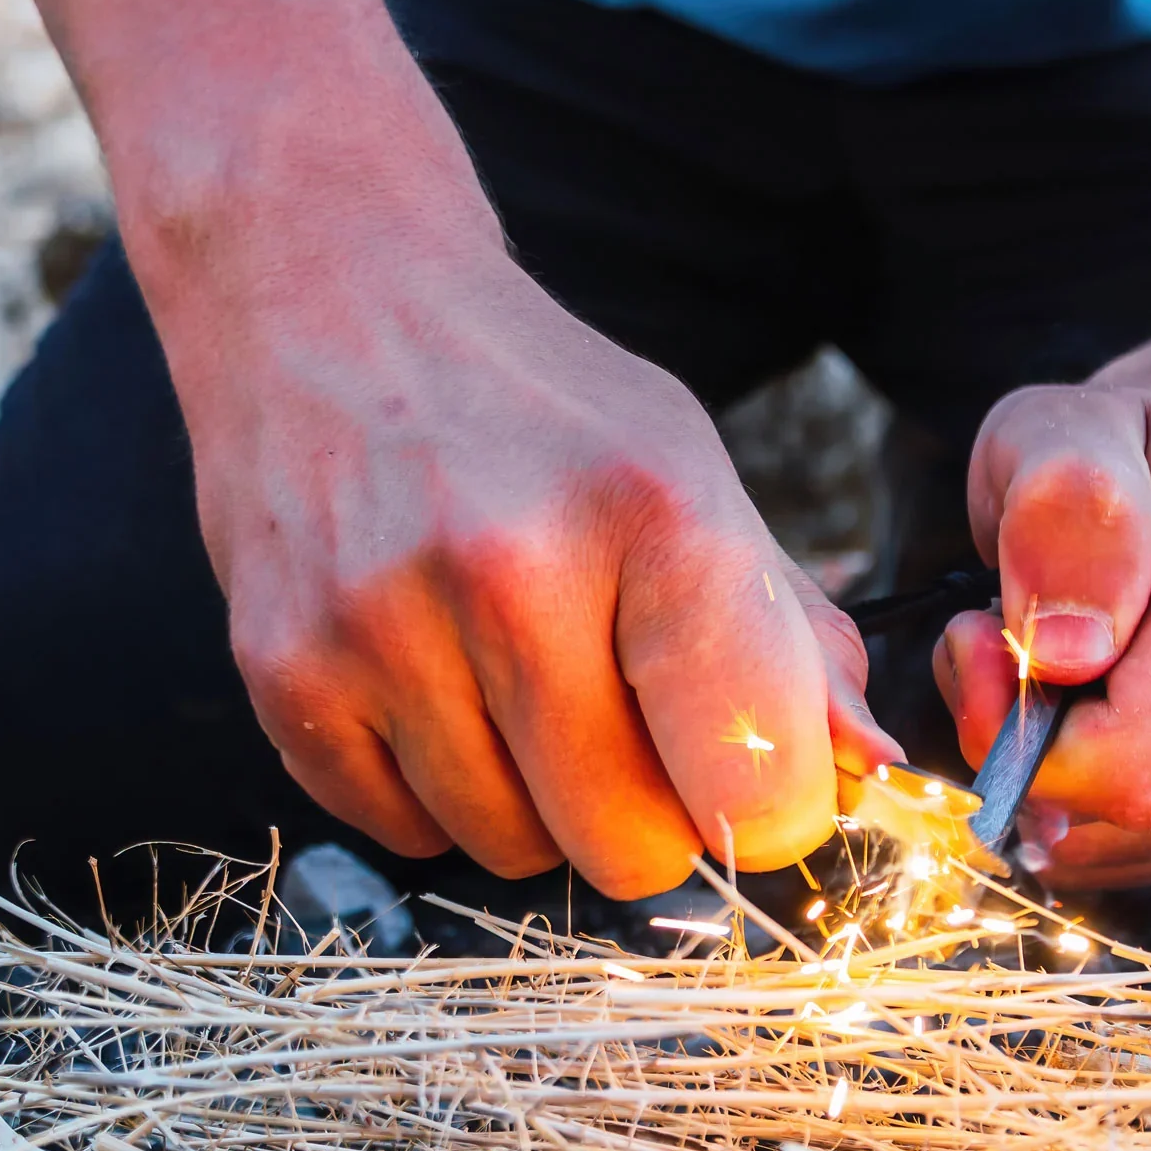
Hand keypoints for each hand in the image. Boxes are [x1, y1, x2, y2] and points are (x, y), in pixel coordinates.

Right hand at [128, 83, 898, 898]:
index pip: (752, 783)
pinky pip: (398, 833)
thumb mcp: (693, 472)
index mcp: (655, 514)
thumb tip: (870, 772)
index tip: (751, 784)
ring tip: (510, 678)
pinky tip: (429, 682)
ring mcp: (381, 625)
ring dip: (533, 801)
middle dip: (647, 817)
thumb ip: (788, 633)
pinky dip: (430, 792)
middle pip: (629, 849)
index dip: (768, 812)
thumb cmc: (538, 406)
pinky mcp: (280, 666)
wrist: (330, 297)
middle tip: (622, 728)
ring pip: (510, 852)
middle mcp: (512, 573)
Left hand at [934, 384, 1150, 887]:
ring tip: (1064, 668)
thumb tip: (1065, 654)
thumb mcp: (1061, 433)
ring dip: (1057, 776)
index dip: (1017, 736)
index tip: (980, 643)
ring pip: (1133, 845)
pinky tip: (1102, 714)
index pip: (1129, 767)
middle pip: (1129, 814)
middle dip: (1032, 750)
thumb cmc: (1122, 456)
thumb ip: (1059, 514)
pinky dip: (1095, 802)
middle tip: (1009, 648)